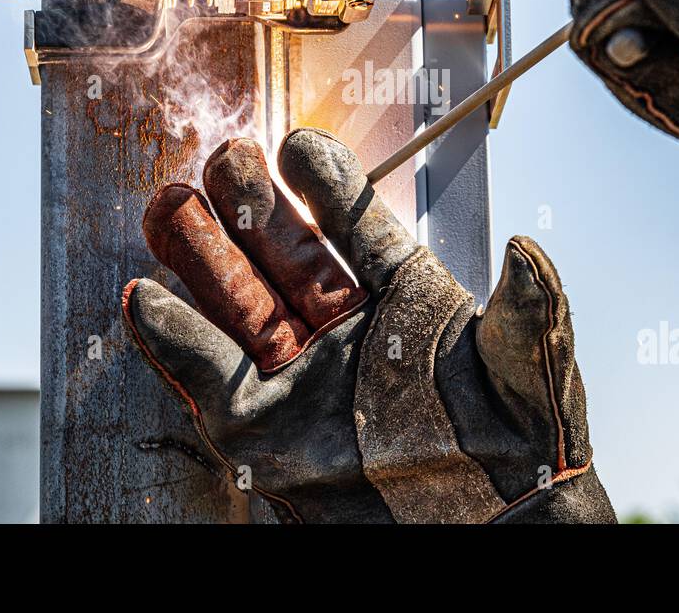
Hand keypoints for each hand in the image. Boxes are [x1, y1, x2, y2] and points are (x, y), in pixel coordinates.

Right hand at [122, 128, 615, 522]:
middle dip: (251, 203)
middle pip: (283, 252)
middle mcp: (344, 327)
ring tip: (170, 202)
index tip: (297, 147)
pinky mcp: (262, 431)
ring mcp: (300, 375)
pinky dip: (173, 337)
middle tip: (226, 159)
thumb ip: (531, 307)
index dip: (328, 185)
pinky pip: (209, 376)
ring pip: (237, 301)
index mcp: (406, 295)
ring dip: (200, 253)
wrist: (493, 531)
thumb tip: (527, 248)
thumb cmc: (524, 449)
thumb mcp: (529, 368)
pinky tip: (147, 297)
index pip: (357, 226)